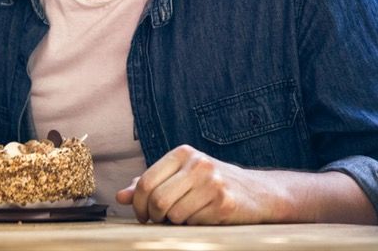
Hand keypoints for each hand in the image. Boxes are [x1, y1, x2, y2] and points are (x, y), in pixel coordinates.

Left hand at [115, 145, 276, 223]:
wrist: (257, 192)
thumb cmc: (211, 184)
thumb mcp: (180, 176)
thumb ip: (150, 184)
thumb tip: (121, 196)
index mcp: (183, 153)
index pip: (146, 181)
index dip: (138, 204)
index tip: (142, 215)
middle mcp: (198, 163)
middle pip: (157, 199)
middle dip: (154, 216)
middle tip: (159, 220)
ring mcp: (213, 182)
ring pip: (174, 214)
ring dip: (175, 221)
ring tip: (186, 215)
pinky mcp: (225, 202)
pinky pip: (194, 223)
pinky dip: (193, 225)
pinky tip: (204, 216)